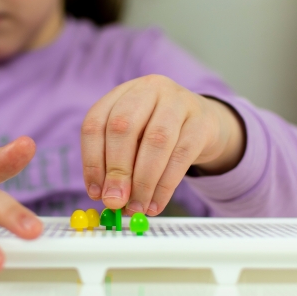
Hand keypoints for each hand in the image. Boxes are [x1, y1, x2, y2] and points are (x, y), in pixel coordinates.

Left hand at [81, 75, 244, 214]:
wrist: (205, 122)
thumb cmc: (159, 133)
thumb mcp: (134, 141)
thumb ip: (117, 164)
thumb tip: (107, 197)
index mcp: (122, 92)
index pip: (96, 122)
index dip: (92, 160)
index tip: (95, 192)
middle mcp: (148, 89)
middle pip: (123, 126)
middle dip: (117, 170)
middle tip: (115, 201)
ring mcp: (178, 101)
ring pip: (155, 141)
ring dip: (143, 181)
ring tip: (137, 207)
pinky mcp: (202, 121)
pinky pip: (181, 155)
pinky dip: (166, 185)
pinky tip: (156, 204)